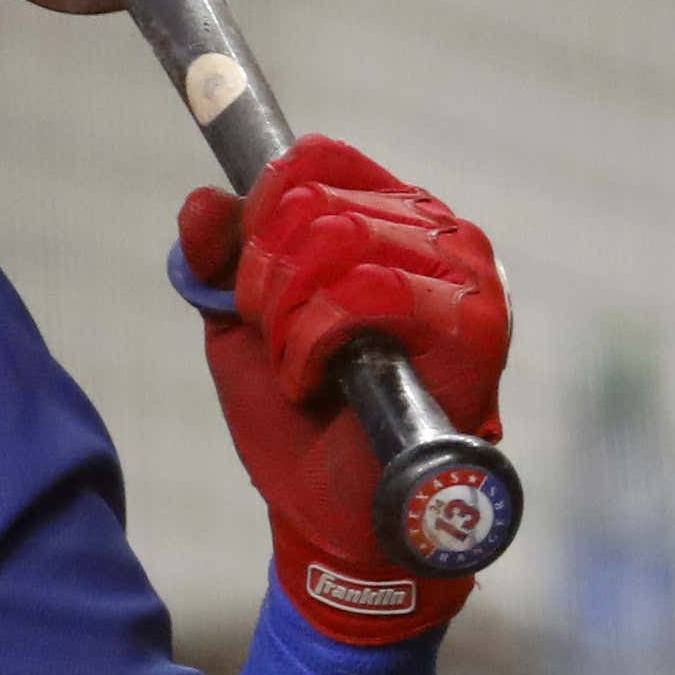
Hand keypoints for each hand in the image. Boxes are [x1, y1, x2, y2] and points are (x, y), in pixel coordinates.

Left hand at [174, 137, 511, 644]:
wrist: (330, 515)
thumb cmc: (298, 423)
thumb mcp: (240, 328)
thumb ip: (220, 260)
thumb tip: (201, 201)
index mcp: (389, 218)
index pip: (315, 159)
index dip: (259, 211)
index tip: (249, 282)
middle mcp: (437, 232)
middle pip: (314, 200)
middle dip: (265, 278)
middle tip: (273, 339)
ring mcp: (464, 275)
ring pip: (338, 237)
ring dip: (288, 314)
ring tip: (297, 368)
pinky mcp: (473, 324)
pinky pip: (370, 289)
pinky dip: (315, 338)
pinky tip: (315, 380)